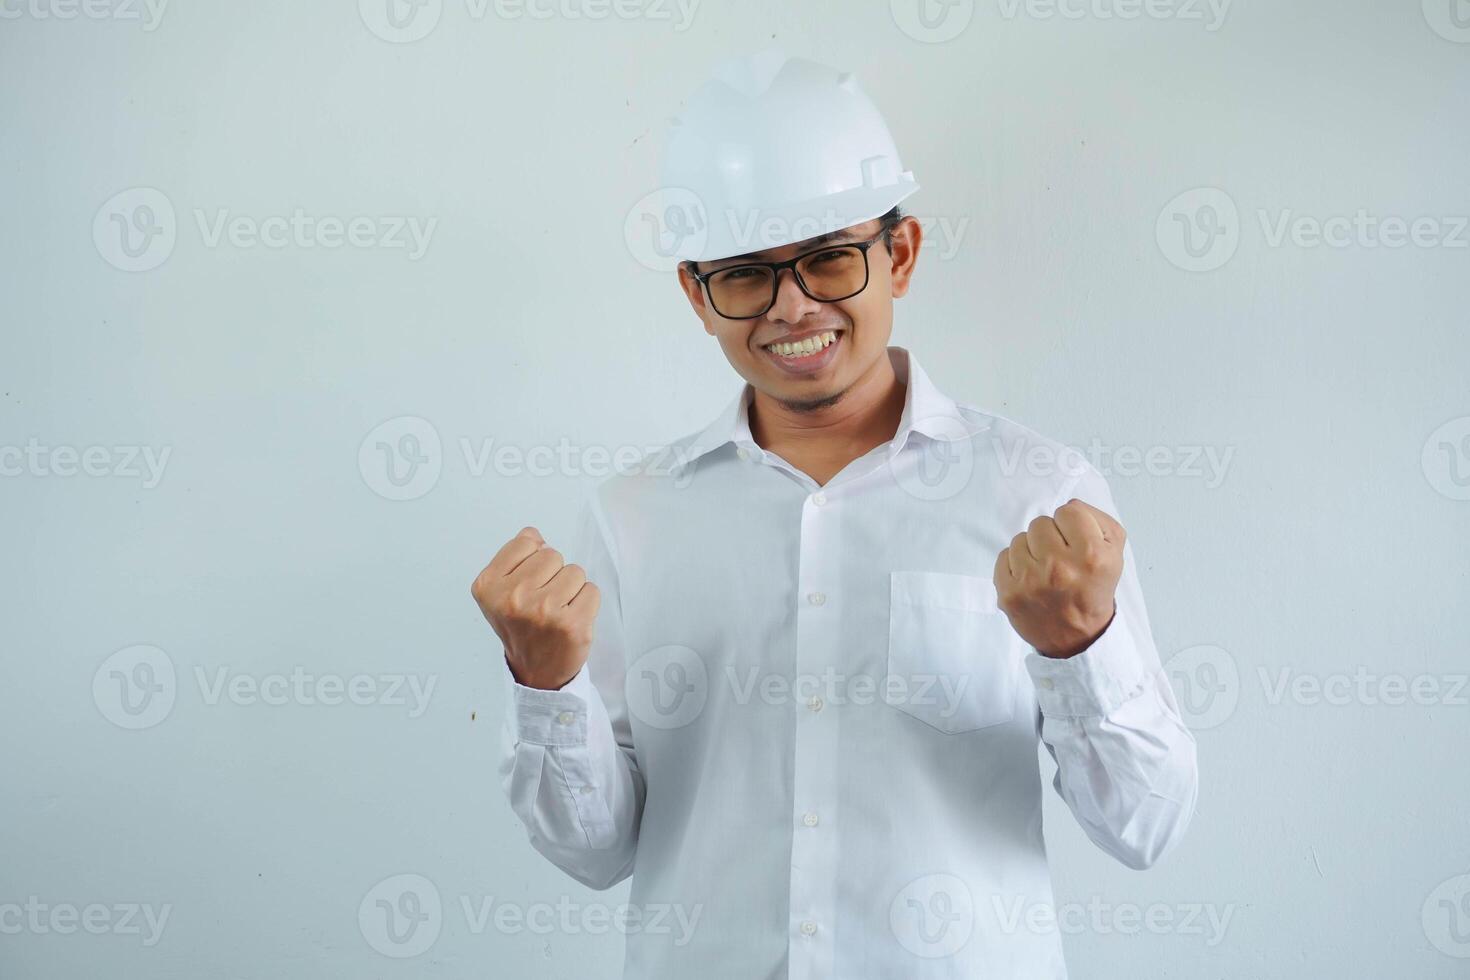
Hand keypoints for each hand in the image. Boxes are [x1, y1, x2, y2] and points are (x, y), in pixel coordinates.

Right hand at [470, 526, 600, 689]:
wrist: (535, 672)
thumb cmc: (521, 627)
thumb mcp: (500, 590)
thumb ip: (514, 556)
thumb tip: (535, 536)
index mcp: (489, 585)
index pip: (528, 541)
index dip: (533, 560)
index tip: (526, 584)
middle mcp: (513, 598)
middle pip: (553, 554)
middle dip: (553, 574)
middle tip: (543, 602)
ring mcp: (543, 612)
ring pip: (575, 571)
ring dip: (571, 589)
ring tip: (557, 611)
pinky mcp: (571, 624)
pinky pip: (592, 590)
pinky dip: (586, 603)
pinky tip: (571, 619)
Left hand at [993, 498, 1124, 658]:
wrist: (1077, 639)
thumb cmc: (1093, 590)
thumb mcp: (1115, 554)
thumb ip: (1097, 520)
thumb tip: (1069, 505)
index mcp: (1091, 556)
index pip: (1068, 511)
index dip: (1072, 525)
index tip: (1074, 543)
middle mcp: (1060, 568)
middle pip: (1041, 523)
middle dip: (1050, 537)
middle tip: (1060, 560)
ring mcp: (1031, 581)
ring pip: (1020, 538)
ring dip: (1031, 551)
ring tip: (1045, 571)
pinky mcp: (1008, 593)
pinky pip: (1004, 556)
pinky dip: (1015, 565)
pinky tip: (1030, 580)